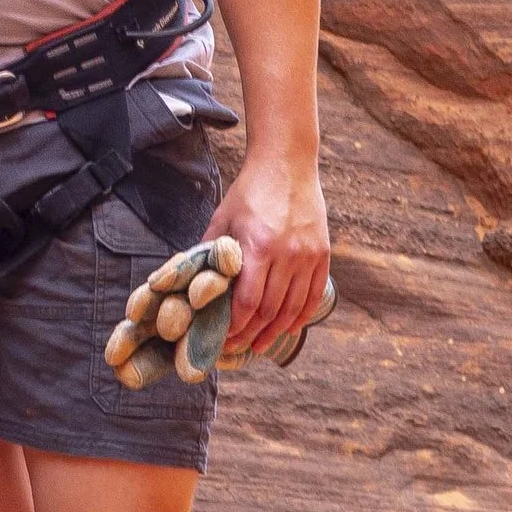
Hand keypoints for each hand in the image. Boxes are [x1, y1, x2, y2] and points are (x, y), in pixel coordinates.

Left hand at [207, 154, 329, 361]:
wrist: (287, 164)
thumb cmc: (249, 191)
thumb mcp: (222, 218)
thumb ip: (209, 251)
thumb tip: (189, 281)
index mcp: (258, 246)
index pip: (247, 301)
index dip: (235, 326)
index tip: (223, 339)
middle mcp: (287, 254)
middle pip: (270, 309)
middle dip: (251, 334)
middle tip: (237, 348)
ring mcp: (308, 255)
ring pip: (292, 307)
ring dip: (275, 332)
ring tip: (259, 345)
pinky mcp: (322, 253)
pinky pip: (313, 295)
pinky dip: (301, 316)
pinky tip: (288, 328)